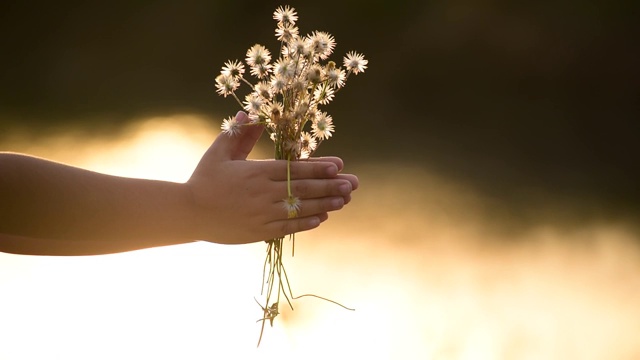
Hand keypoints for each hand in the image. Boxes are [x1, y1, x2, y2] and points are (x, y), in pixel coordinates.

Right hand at [186, 111, 357, 243]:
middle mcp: (264, 194)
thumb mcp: (219, 151)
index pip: (295, 169)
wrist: (187, 212)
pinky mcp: (258, 232)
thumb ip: (239, 133)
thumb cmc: (203, 178)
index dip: (319, 167)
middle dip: (331, 186)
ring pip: (300, 209)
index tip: (339, 165)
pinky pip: (287, 228)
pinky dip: (305, 223)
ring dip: (325, 204)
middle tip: (353, 184)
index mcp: (256, 172)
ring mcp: (262, 214)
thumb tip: (252, 114)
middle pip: (304, 188)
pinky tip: (322, 219)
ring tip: (344, 200)